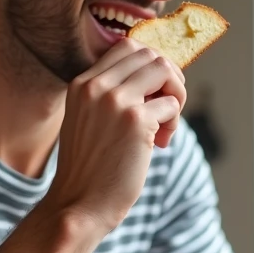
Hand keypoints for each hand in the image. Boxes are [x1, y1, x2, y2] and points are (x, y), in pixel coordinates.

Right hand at [46, 38, 186, 232]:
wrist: (78, 205)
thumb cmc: (90, 168)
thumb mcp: (89, 120)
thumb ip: (111, 95)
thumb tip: (158, 74)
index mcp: (82, 83)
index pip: (127, 47)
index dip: (150, 65)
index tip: (155, 92)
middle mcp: (96, 86)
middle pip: (149, 54)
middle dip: (167, 79)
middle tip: (165, 109)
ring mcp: (115, 100)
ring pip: (165, 70)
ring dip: (175, 95)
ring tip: (164, 125)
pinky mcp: (135, 120)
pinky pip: (172, 104)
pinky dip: (173, 122)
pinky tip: (158, 144)